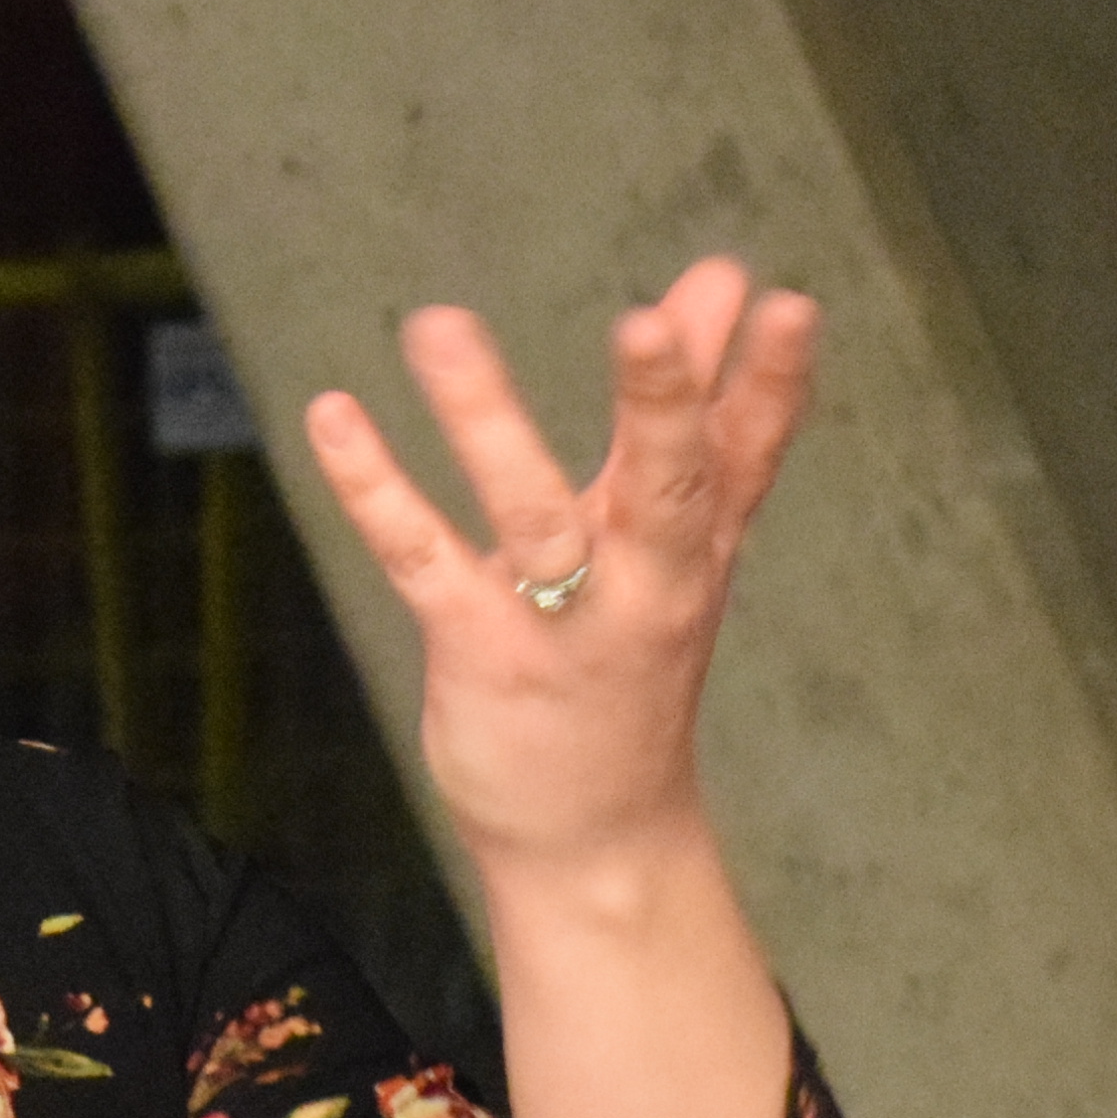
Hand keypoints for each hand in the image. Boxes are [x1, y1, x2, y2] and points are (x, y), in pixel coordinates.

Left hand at [298, 260, 818, 1117]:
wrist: (598, 839)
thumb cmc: (630, 659)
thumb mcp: (675, 536)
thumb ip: (693, 404)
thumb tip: (725, 278)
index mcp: (696, 544)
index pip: (746, 454)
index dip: (772, 385)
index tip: (785, 304)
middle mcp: (645, 581)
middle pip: (668, 486)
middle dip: (662, 406)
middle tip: (643, 322)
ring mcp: (562, 621)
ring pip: (532, 513)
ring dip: (485, 418)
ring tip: (437, 324)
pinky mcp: (480, 649)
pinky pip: (424, 559)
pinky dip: (374, 487)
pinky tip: (331, 413)